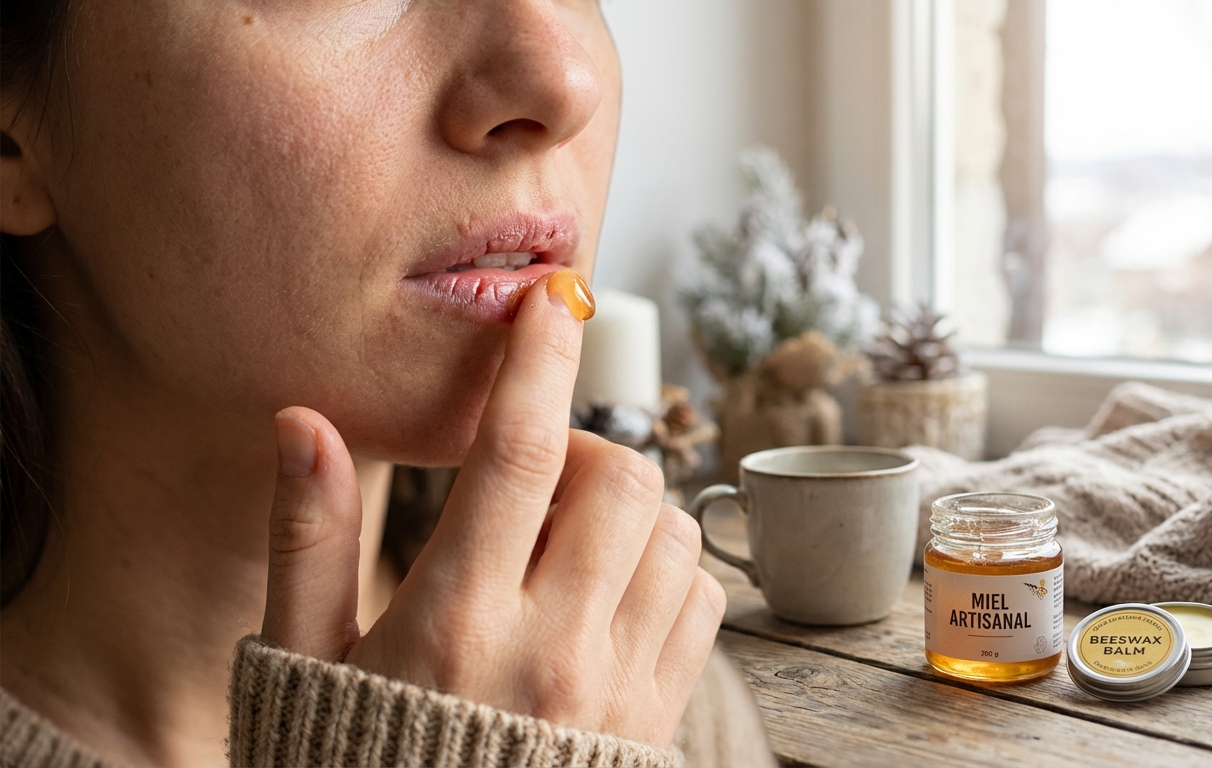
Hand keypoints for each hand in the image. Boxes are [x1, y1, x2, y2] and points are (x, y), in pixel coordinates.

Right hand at [260, 270, 725, 747]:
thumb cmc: (356, 761)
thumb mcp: (307, 660)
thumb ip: (309, 540)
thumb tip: (300, 421)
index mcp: (455, 621)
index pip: (520, 453)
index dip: (539, 359)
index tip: (550, 298)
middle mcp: (552, 648)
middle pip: (620, 478)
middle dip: (583, 448)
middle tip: (532, 482)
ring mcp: (618, 687)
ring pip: (675, 531)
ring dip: (629, 509)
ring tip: (565, 542)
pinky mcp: (658, 716)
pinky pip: (702, 600)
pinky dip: (669, 569)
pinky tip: (607, 591)